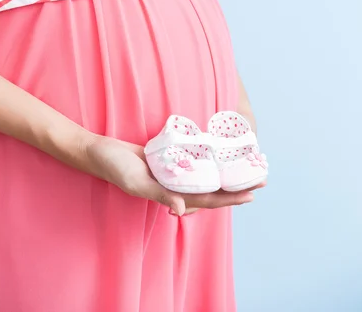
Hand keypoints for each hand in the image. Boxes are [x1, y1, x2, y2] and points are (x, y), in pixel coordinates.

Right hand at [84, 135, 262, 215]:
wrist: (101, 151)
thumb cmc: (115, 168)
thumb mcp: (136, 182)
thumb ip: (159, 195)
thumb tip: (183, 210)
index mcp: (170, 196)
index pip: (207, 201)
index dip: (230, 198)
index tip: (252, 193)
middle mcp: (175, 186)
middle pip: (211, 189)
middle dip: (236, 185)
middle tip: (261, 177)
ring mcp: (172, 173)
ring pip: (204, 176)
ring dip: (224, 173)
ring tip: (245, 166)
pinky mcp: (168, 160)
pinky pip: (193, 163)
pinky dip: (207, 160)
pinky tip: (219, 153)